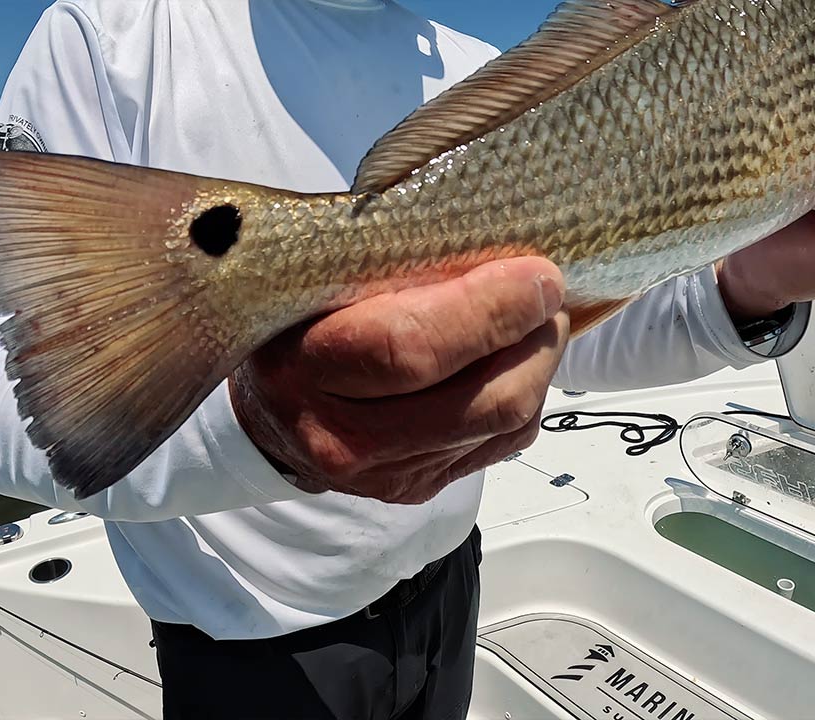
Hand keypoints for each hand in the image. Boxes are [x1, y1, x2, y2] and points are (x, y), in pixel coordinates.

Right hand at [230, 258, 569, 503]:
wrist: (267, 411)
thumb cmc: (299, 323)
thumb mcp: (319, 277)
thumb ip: (392, 262)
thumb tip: (498, 241)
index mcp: (305, 367)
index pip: (414, 348)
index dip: (491, 310)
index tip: (537, 274)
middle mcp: (342, 437)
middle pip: (482, 400)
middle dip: (535, 339)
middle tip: (547, 293)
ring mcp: (384, 474)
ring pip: (506, 424)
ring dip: (538, 365)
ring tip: (534, 322)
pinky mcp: (418, 488)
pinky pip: (504, 443)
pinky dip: (523, 396)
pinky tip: (509, 362)